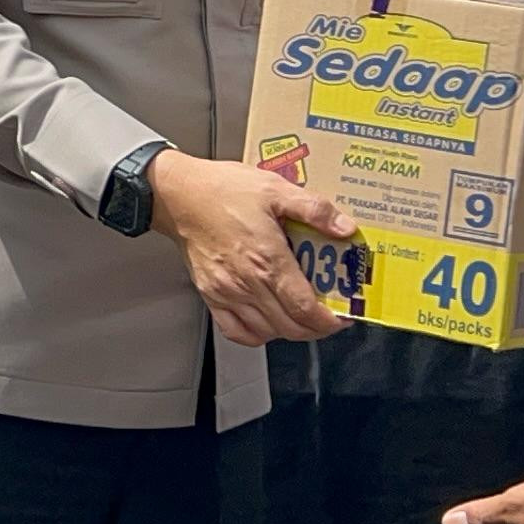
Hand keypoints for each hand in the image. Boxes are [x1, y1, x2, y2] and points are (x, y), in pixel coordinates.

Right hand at [147, 148, 352, 346]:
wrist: (178, 194)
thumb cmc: (222, 190)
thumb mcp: (275, 189)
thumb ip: (314, 209)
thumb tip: (345, 228)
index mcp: (268, 260)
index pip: (306, 309)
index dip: (330, 320)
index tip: (344, 315)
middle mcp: (247, 283)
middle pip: (291, 327)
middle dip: (317, 328)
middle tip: (330, 316)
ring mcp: (227, 293)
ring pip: (267, 332)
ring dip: (290, 330)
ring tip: (302, 314)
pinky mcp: (211, 295)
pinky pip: (237, 331)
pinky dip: (257, 334)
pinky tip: (268, 321)